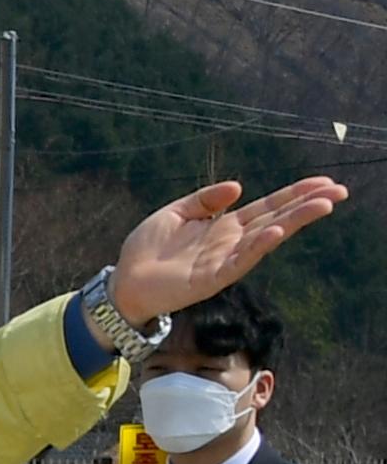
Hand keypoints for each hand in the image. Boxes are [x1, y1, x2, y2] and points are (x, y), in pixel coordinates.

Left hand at [111, 179, 347, 325]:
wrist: (123, 282)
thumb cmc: (147, 249)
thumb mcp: (176, 213)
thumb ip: (205, 199)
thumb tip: (239, 187)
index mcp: (225, 226)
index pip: (268, 207)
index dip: (294, 194)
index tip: (324, 182)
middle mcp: (231, 243)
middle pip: (277, 219)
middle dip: (307, 204)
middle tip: (340, 190)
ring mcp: (224, 261)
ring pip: (267, 238)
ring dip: (294, 221)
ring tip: (321, 205)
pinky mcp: (211, 279)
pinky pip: (241, 261)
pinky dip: (259, 246)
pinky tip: (277, 232)